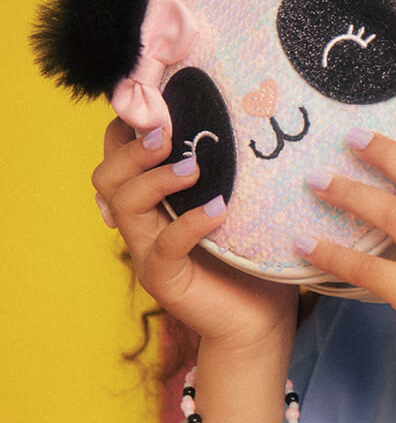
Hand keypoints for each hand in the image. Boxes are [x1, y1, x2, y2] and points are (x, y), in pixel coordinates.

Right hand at [92, 118, 297, 351]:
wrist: (262, 318)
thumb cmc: (253, 254)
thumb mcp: (240, 200)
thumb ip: (229, 164)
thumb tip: (248, 108)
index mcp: (154, 196)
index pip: (119, 151)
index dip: (130, 125)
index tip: (163, 104)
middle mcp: (143, 221)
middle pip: (107, 174)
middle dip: (132, 148)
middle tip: (168, 135)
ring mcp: (148, 250)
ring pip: (124, 203)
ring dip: (155, 179)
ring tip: (193, 169)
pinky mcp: (164, 279)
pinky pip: (162, 247)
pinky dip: (188, 223)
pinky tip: (218, 210)